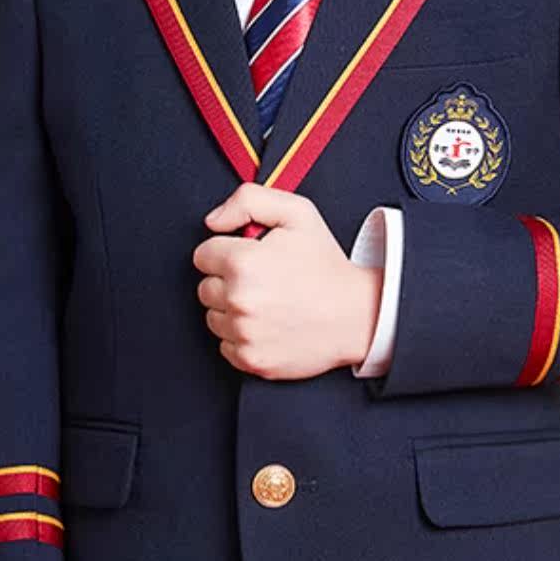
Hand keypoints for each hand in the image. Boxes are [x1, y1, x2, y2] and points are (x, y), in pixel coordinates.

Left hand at [192, 183, 382, 379]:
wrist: (356, 315)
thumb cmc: (326, 265)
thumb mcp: (296, 213)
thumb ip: (248, 200)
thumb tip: (213, 222)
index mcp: (243, 263)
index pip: (203, 255)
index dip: (226, 252)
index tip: (249, 257)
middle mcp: (238, 300)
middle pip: (205, 288)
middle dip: (227, 282)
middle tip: (263, 280)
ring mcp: (244, 333)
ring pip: (213, 318)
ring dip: (232, 311)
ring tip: (268, 303)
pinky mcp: (250, 360)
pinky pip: (225, 346)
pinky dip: (241, 338)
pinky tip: (268, 326)